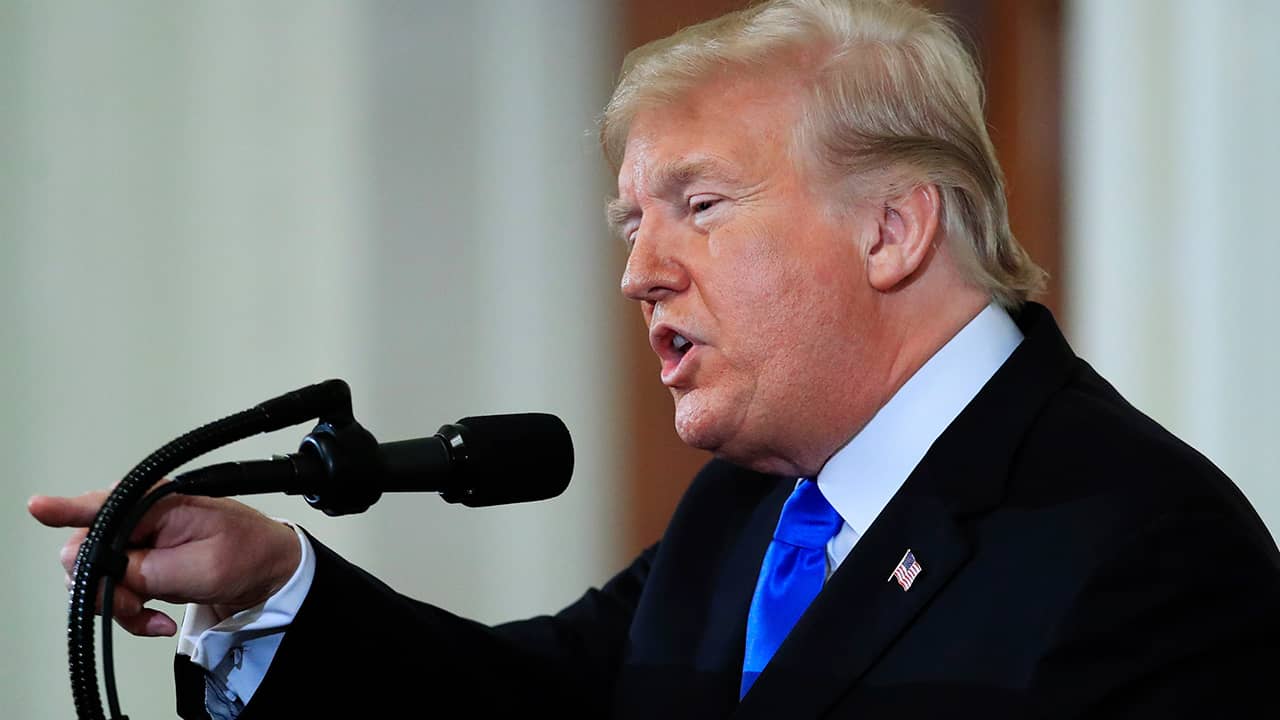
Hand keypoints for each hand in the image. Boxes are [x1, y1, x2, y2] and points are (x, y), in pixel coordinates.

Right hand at [28, 487, 301, 636]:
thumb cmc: (248, 554)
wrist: (269, 570)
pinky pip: (114, 590)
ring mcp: (137, 540)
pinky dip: (129, 611)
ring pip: (96, 578)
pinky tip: (156, 621)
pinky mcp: (140, 562)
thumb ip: (151, 570)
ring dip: (120, 605)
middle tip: (137, 606)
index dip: (66, 509)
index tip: (39, 508)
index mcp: (157, 502)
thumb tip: (110, 574)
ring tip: (154, 617)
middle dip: (105, 587)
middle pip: (85, 552)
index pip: (102, 505)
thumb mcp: (203, 567)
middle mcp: (140, 516)